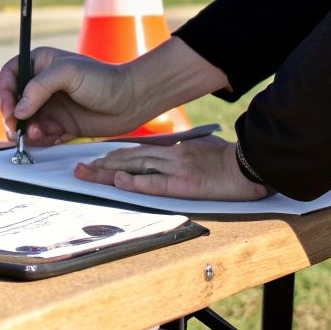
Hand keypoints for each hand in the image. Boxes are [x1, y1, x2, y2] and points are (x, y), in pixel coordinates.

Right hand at [0, 46, 145, 143]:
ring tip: (40, 133)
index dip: (3, 91)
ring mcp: (50, 106)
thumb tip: (19, 110)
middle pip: (12, 102)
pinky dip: (42, 139)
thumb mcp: (68, 73)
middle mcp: (42, 85)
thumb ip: (39, 87)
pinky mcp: (60, 124)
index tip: (7, 108)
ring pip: (25, 122)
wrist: (131, 101)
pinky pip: (40, 135)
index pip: (10, 75)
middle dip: (12, 116)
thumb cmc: (103, 79)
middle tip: (18, 128)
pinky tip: (53, 136)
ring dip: (27, 130)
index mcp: (40, 63)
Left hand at [73, 138, 269, 200]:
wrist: (251, 164)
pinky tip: (119, 181)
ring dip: (109, 172)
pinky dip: (135, 182)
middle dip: (102, 163)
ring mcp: (176, 168)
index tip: (97, 158)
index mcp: (174, 147)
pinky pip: (155, 183)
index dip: (115, 155)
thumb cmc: (229, 158)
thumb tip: (169, 152)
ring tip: (87, 174)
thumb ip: (182, 149)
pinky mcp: (185, 183)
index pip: (137, 150)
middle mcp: (170, 154)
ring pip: (135, 167)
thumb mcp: (203, 146)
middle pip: (129, 157)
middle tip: (79, 168)